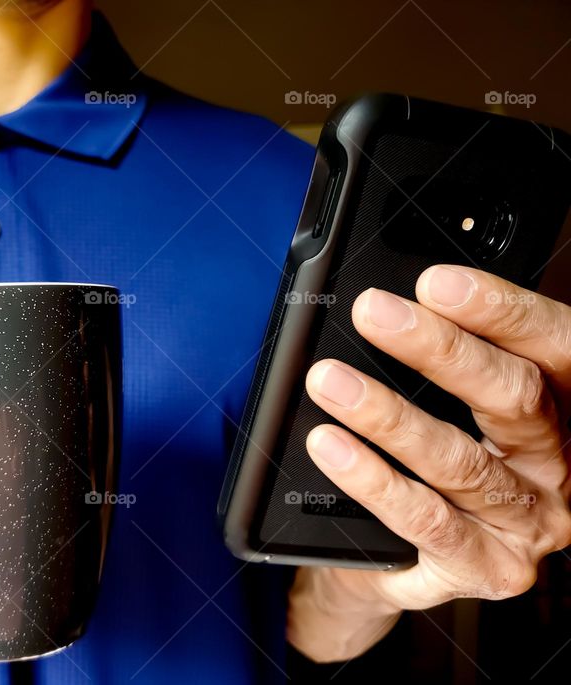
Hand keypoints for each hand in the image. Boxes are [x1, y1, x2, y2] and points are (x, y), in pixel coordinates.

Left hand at [288, 265, 570, 660]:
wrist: (398, 562)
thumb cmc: (431, 468)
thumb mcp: (453, 408)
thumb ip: (446, 364)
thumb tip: (392, 305)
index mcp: (561, 413)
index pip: (552, 350)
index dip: (499, 311)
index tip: (436, 281)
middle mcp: (558, 468)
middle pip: (512, 399)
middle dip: (438, 349)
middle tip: (374, 314)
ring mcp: (528, 524)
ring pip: (459, 461)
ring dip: (388, 415)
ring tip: (330, 381)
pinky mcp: (488, 568)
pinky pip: (425, 520)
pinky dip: (372, 479)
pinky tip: (332, 448)